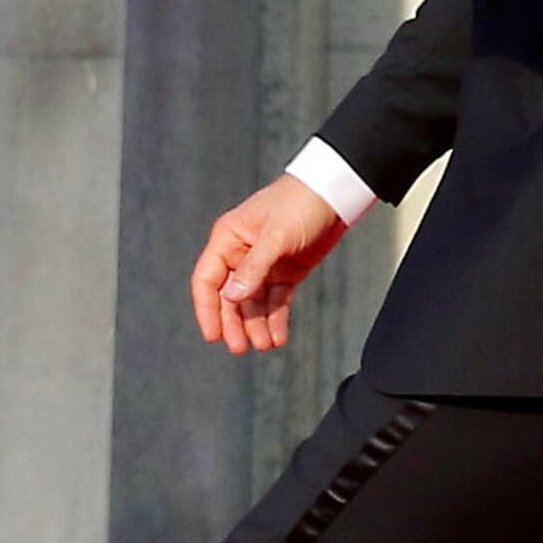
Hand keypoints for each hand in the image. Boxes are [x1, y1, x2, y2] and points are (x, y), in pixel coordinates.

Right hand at [189, 176, 347, 355]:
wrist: (336, 194)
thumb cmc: (300, 203)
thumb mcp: (276, 236)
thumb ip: (254, 268)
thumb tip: (231, 298)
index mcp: (228, 239)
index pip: (207, 280)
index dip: (207, 309)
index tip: (213, 336)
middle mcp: (241, 254)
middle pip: (229, 297)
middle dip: (234, 323)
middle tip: (241, 348)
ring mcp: (264, 265)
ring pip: (253, 303)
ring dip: (256, 325)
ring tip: (264, 346)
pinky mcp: (286, 272)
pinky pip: (276, 301)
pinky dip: (276, 320)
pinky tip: (278, 338)